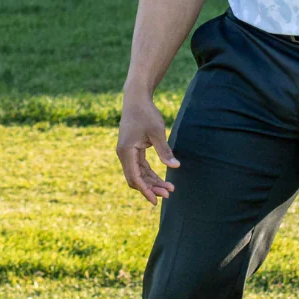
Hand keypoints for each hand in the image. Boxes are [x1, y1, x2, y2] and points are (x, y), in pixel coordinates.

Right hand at [116, 91, 179, 205]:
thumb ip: (164, 151)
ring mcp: (126, 152)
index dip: (146, 190)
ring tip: (168, 188)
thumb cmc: (146, 113)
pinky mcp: (131, 150)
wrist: (136, 98)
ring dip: (152, 182)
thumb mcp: (157, 132)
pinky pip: (140, 167)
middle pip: (136, 179)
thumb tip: (175, 167)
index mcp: (126, 151)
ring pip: (138, 174)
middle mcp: (123, 154)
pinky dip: (150, 174)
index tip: (157, 200)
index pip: (135, 177)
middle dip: (151, 188)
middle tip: (169, 193)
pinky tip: (161, 179)